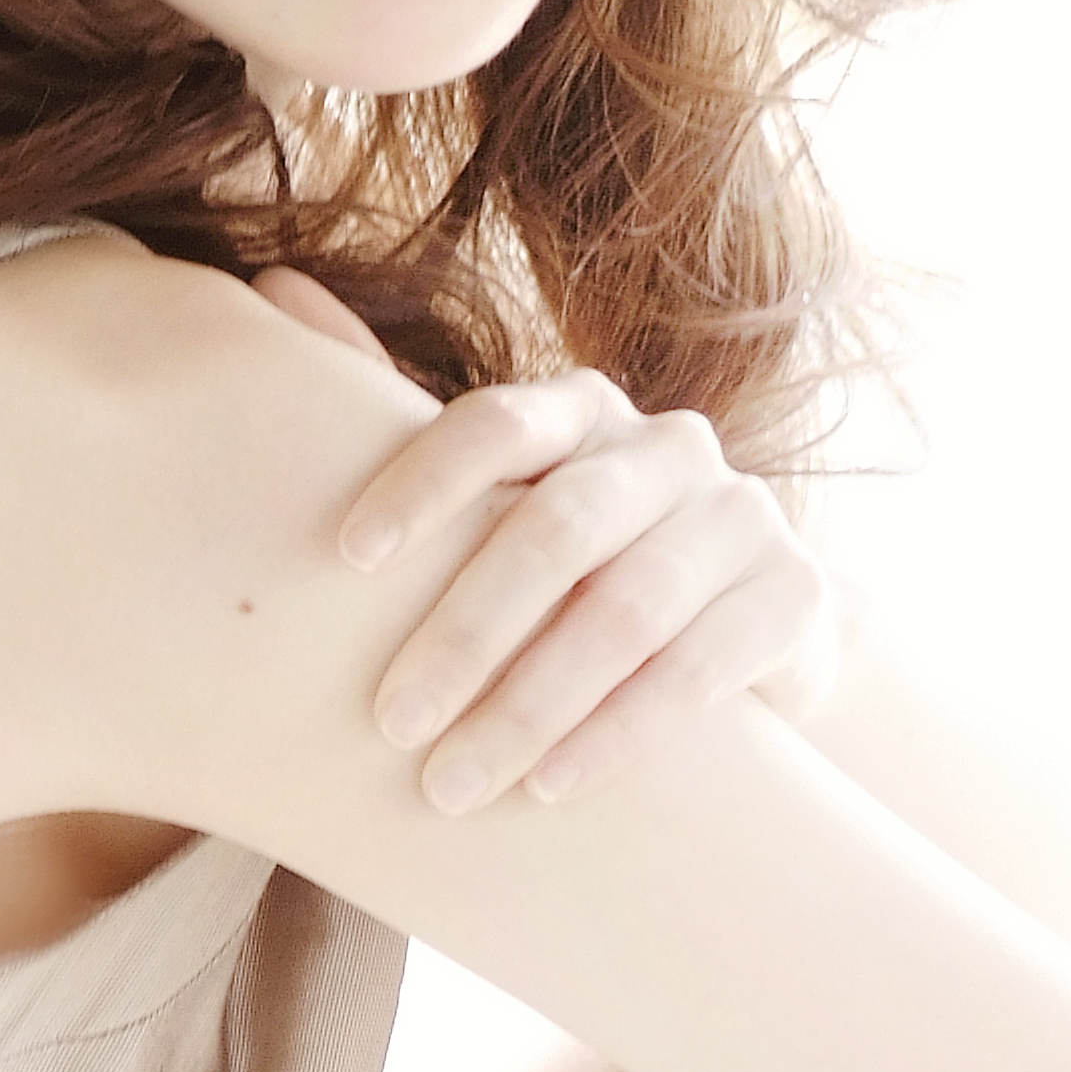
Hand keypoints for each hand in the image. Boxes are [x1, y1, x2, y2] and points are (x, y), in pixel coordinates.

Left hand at [254, 268, 839, 813]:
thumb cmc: (585, 565)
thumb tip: (275, 285)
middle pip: (557, 531)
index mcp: (585, 412)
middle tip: (389, 723)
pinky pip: (699, 670)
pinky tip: (549, 786)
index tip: (345, 561)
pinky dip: (617, 734)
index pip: (499, 424)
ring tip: (455, 783)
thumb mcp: (503, 494)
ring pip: (626, 611)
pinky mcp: (795, 598)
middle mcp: (669, 448)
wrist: (754, 630)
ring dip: (532, 704)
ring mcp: (742, 519)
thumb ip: (394, 407)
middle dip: (465, 634)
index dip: (422, 484)